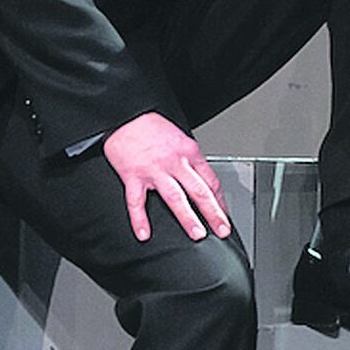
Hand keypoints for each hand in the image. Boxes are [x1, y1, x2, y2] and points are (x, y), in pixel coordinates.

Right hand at [103, 111, 229, 241]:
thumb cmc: (151, 126)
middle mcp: (175, 162)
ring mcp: (154, 171)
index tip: (225, 214)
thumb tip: (199, 179)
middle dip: (213, 213)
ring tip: (197, 234)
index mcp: (189, 152)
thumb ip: (189, 159)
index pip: (211, 180)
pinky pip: (137, 202)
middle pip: (200, 191)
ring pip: (176, 198)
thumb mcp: (180, 138)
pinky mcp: (133, 176)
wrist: (125, 115)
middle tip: (222, 229)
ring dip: (188, 218)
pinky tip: (144, 234)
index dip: (220, 200)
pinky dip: (140, 220)